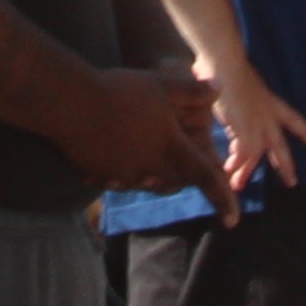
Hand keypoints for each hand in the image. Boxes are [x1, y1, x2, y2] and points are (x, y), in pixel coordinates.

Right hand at [63, 61, 226, 194]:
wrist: (72, 104)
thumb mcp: (163, 84)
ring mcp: (123, 174)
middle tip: (192, 171)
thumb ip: (193, 90)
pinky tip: (116, 153)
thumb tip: (219, 88)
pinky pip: (118, 179)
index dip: (223, 198)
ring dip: (156, 174)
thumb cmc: (122, 92)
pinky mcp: (99, 172)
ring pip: (148, 182)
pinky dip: (124, 171)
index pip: (205, 178)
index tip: (234, 221)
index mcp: (171, 150)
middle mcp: (150, 169)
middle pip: (176, 182)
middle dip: (187, 178)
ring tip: (153, 157)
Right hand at [203, 52, 305, 206]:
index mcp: (270, 101)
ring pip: (257, 155)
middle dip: (285, 165)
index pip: (293, 119)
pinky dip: (235, 164)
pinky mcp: (247, 132)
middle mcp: (268, 115)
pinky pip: (243, 155)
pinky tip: (228, 171)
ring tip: (238, 185)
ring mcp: (258, 124)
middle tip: (292, 182)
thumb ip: (235, 104)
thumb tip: (225, 117)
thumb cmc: (225, 66)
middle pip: (280, 145)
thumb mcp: (238, 88)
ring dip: (246, 171)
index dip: (304, 132)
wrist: (226, 65)